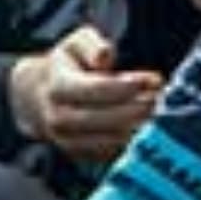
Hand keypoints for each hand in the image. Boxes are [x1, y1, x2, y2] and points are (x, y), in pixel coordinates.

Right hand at [9, 25, 162, 169]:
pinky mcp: (80, 156)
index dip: (126, 86)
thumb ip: (92, 45)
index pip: (94, 89)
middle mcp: (58, 118)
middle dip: (136, 109)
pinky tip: (150, 129)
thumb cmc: (68, 65)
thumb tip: (105, 55)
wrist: (40, 98)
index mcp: (57, 87)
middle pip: (102, 118)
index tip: (153, 80)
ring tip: (159, 113)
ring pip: (108, 141)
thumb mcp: (76, 43)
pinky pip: (109, 155)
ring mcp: (67, 141)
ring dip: (137, 129)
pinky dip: (132, 144)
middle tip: (160, 99)